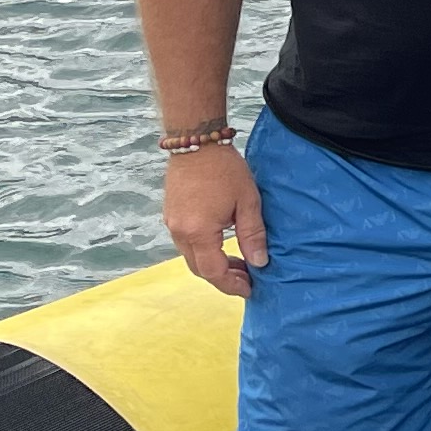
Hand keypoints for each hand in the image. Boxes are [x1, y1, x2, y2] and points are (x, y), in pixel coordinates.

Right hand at [165, 140, 265, 298]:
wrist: (196, 141)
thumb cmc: (225, 169)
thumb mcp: (247, 202)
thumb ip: (253, 235)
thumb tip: (259, 263)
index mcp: (199, 232)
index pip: (213, 272)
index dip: (231, 285)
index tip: (250, 289)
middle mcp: (180, 232)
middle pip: (199, 269)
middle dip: (223, 278)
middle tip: (247, 278)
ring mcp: (172, 224)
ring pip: (191, 257)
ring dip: (213, 265)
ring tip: (239, 263)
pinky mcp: (170, 215)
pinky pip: (185, 244)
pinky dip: (203, 251)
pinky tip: (222, 246)